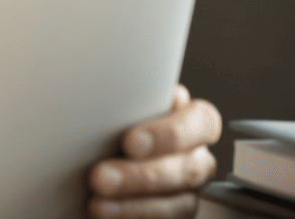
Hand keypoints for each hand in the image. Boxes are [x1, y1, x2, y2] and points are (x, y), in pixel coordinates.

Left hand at [87, 85, 221, 217]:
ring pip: (179, 204)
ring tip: (98, 201)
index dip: (170, 134)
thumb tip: (106, 88)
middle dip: (141, 176)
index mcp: (193, 122)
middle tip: (100, 175)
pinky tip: (105, 212)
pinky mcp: (176, 213)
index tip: (130, 141)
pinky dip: (133, 217)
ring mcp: (190, 190)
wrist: (92, 157)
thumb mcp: (120, 107)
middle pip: (186, 169)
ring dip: (134, 205)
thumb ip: (128, 101)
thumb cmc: (109, 125)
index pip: (202, 122)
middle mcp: (197, 157)